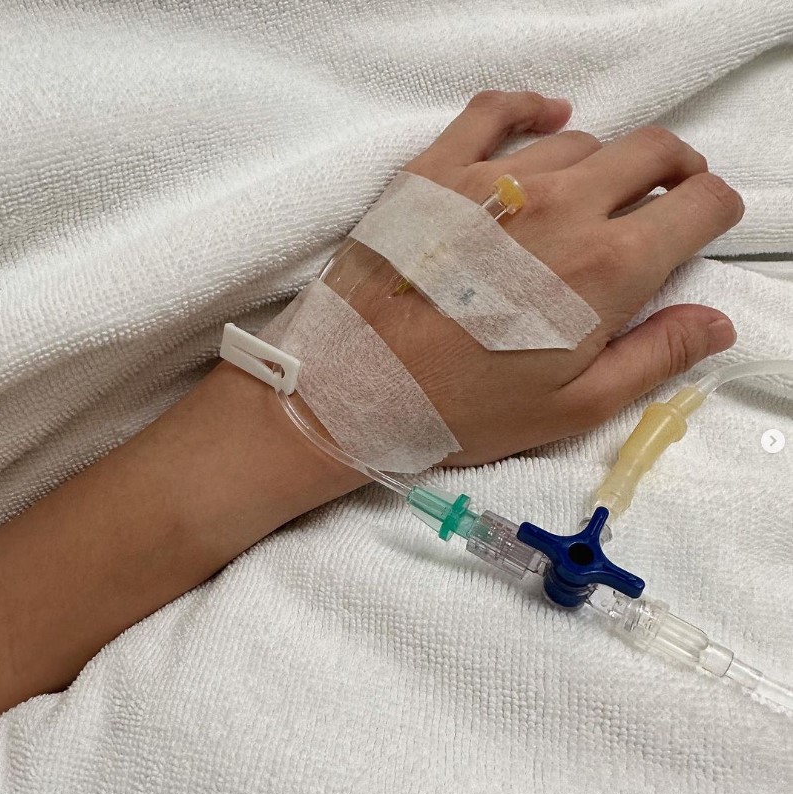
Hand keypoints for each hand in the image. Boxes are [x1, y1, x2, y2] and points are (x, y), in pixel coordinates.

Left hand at [334, 90, 740, 465]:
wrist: (351, 392)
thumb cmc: (462, 411)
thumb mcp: (571, 407)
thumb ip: (654, 357)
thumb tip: (717, 321)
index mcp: (605, 268)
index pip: (697, 205)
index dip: (712, 212)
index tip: (702, 227)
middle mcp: (561, 206)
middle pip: (650, 154)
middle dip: (676, 172)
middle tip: (668, 199)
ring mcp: (494, 179)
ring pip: (579, 141)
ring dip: (603, 164)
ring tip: (591, 198)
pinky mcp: (436, 171)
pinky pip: (496, 111)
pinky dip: (531, 107)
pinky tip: (547, 117)